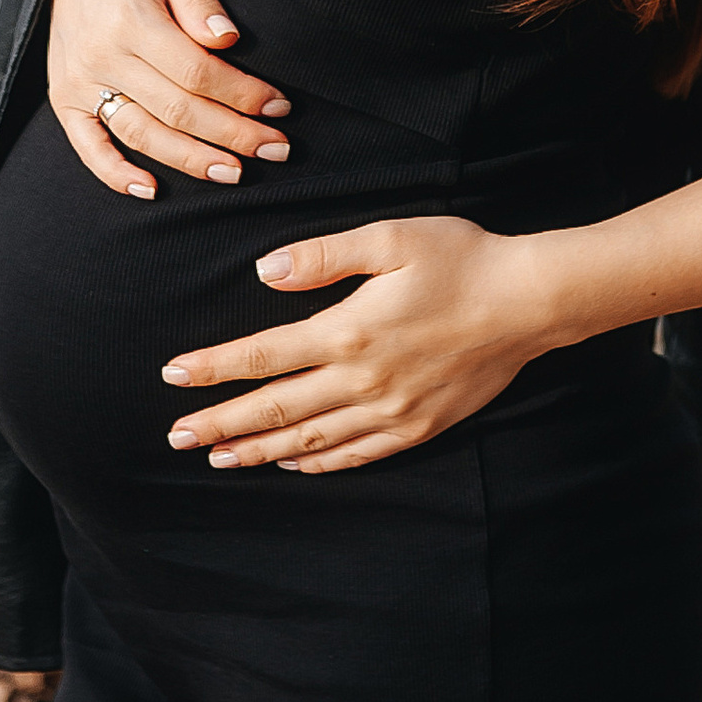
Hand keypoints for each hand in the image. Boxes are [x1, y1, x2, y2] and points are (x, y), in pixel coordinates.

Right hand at [46, 0, 291, 199]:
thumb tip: (228, 40)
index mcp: (130, 19)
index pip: (196, 72)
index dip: (241, 94)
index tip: (279, 106)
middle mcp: (101, 56)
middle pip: (176, 109)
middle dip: (232, 134)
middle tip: (277, 148)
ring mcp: (78, 82)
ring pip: (141, 134)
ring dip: (190, 160)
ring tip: (233, 173)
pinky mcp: (65, 100)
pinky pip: (88, 147)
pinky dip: (116, 175)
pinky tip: (151, 190)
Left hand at [159, 214, 544, 472]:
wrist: (529, 302)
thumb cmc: (461, 259)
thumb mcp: (390, 237)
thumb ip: (323, 255)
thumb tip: (265, 272)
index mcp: (348, 331)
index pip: (262, 355)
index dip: (214, 368)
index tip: (173, 375)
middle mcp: (362, 381)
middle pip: (275, 408)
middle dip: (220, 423)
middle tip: (175, 438)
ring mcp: (391, 411)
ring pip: (309, 440)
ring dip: (258, 450)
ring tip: (219, 458)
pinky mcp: (418, 427)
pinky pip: (357, 455)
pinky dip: (318, 463)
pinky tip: (293, 464)